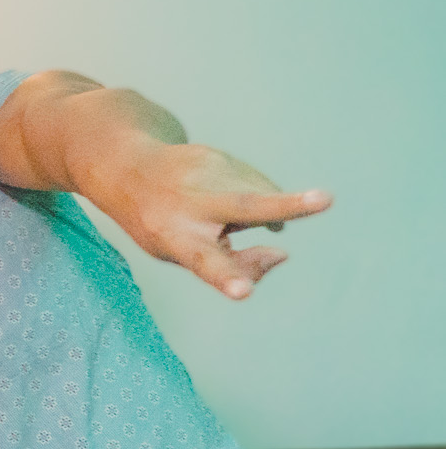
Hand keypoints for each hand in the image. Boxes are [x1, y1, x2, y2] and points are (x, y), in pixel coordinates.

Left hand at [92, 143, 329, 300]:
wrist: (124, 166)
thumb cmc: (158, 223)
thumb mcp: (178, 253)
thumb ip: (231, 265)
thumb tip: (281, 253)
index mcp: (175, 239)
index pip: (203, 263)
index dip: (227, 278)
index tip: (243, 292)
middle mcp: (191, 203)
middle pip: (245, 205)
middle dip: (286, 206)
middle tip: (325, 200)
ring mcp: (206, 173)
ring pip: (261, 199)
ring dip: (256, 214)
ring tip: (217, 213)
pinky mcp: (218, 155)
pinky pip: (256, 185)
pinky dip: (250, 197)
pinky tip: (221, 198)